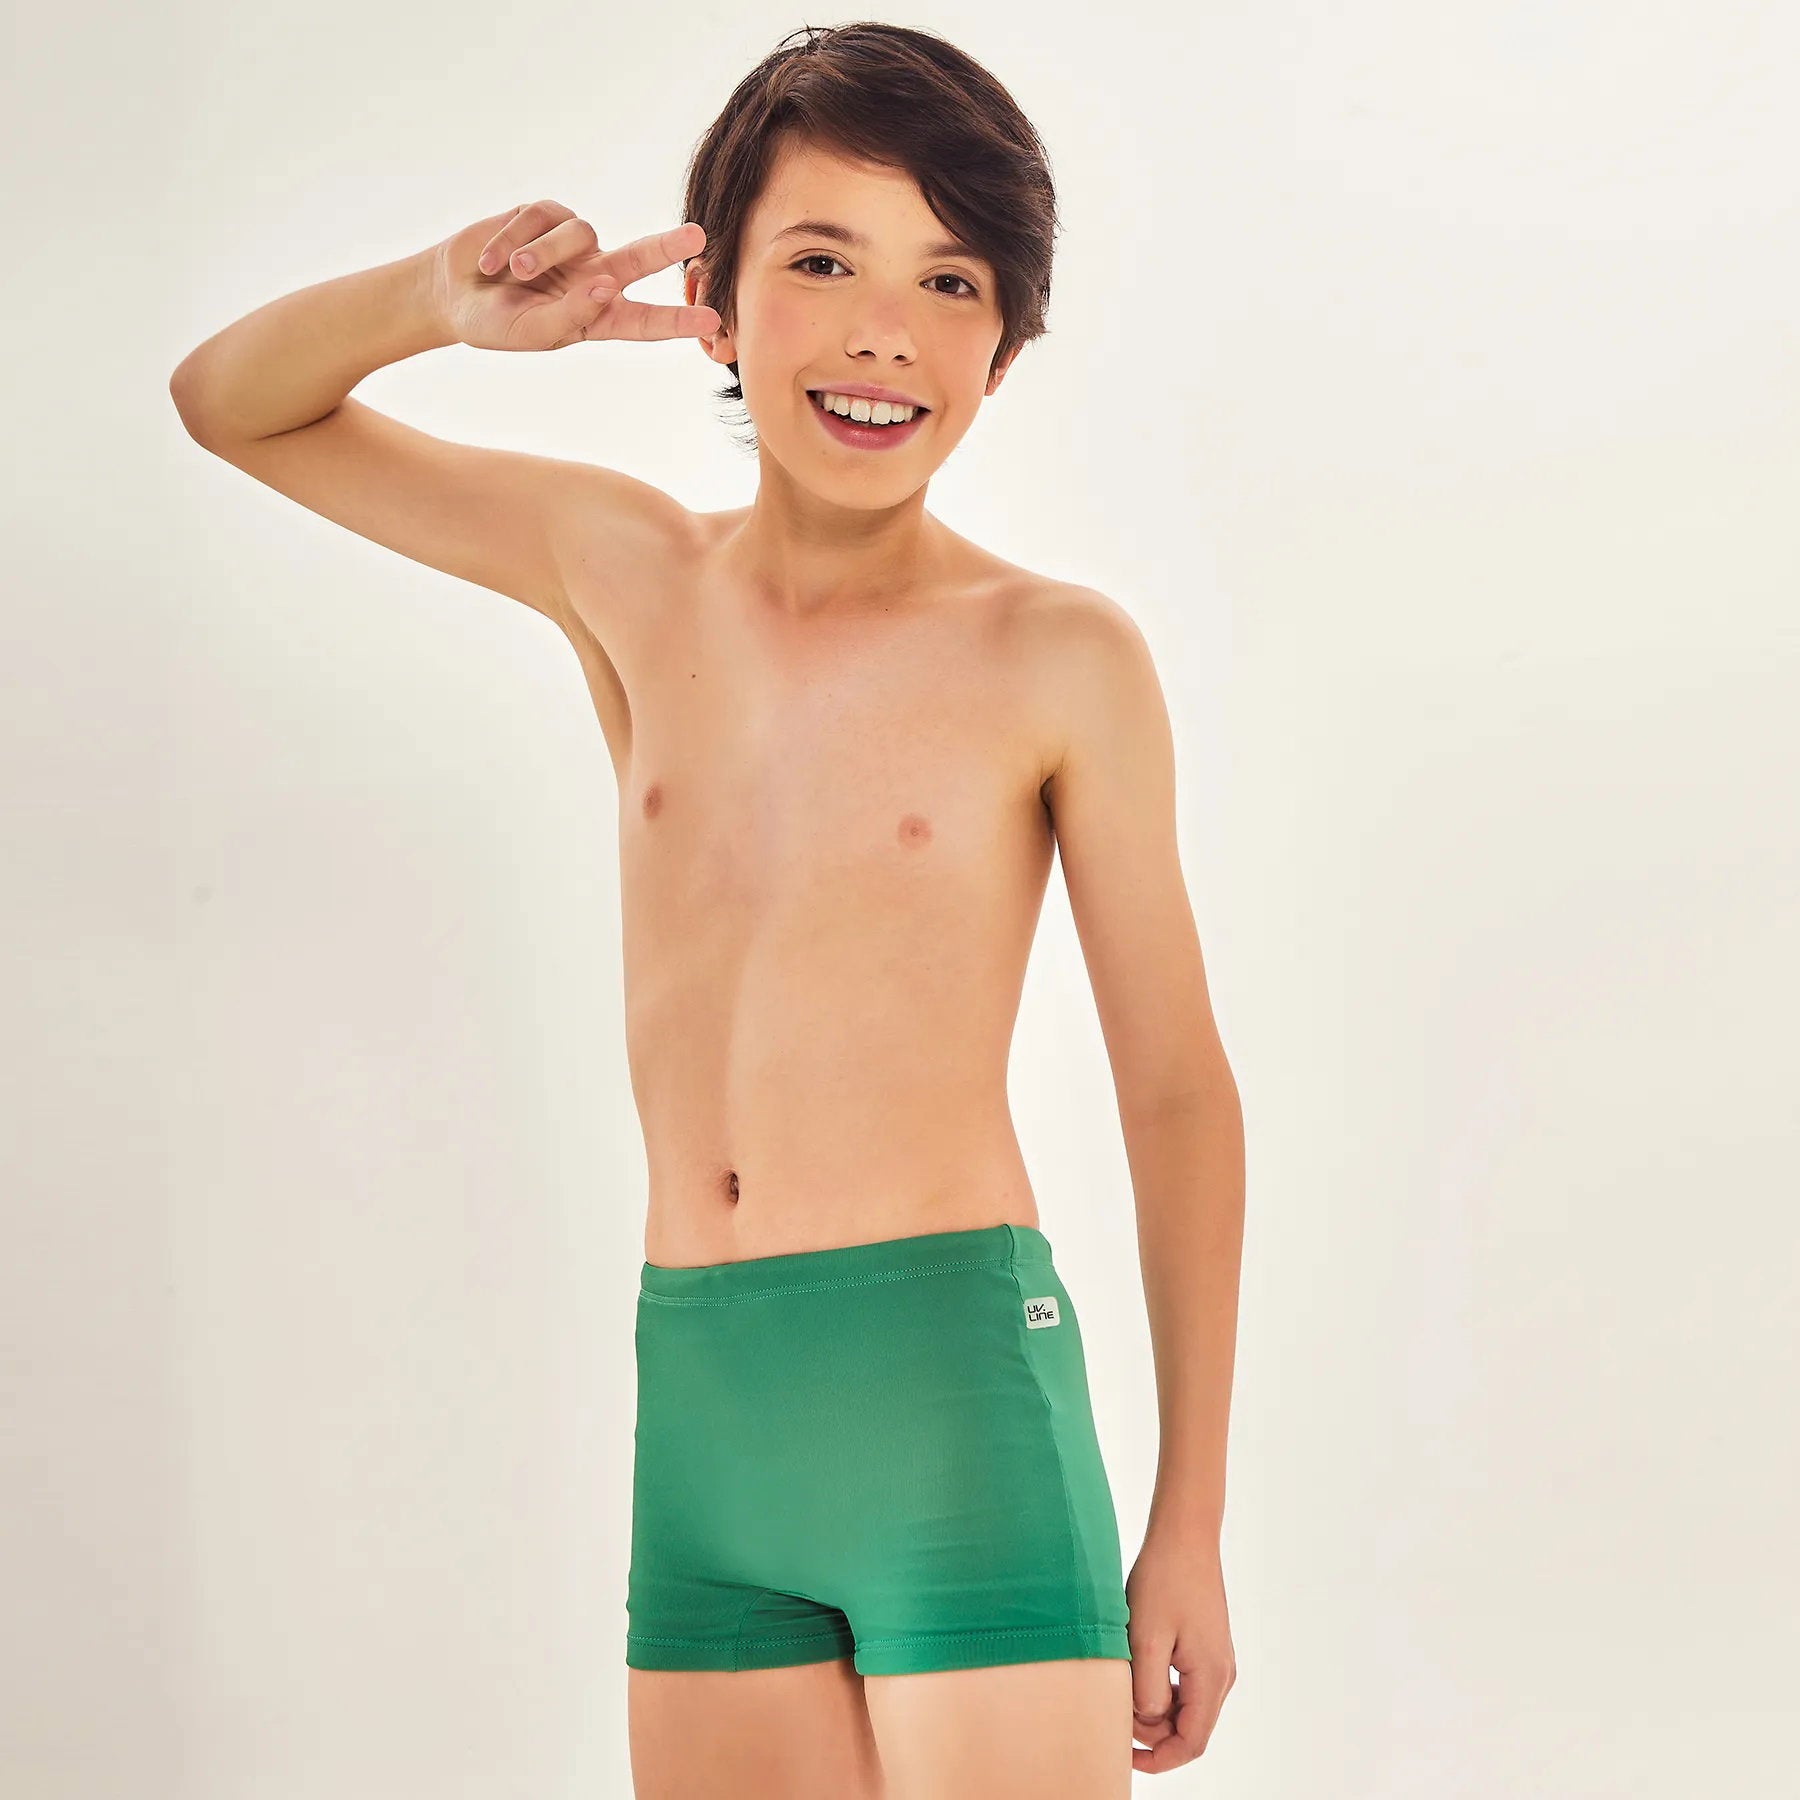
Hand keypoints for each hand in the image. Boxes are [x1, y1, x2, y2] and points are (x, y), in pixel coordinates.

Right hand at [429, 201, 720, 353]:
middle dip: (667, 247)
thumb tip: (605, 288)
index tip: (712, 320)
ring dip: (542, 253)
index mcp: (597, 317)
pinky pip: (541, 217)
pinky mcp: (543, 216)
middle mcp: (593, 277)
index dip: (677, 320)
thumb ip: (569, 315)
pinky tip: (490, 261)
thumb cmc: (495, 325)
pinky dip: (514, 238)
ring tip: (511, 272)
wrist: (450, 294)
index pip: (645, 320)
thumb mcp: (531, 332)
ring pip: (579, 234)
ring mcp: (571, 246)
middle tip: (697, 237)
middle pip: (640, 258)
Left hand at [1125, 1529, 1235, 1773]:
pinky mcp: (1207, 1646)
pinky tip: (1138, 1669)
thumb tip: (1148, 1720)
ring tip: (1124, 1685)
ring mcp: (1216, 1660)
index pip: (1191, 1744)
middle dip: (1152, 1732)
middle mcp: (1221, 1675)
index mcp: (1211, 1677)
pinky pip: (1186, 1685)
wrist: (1184, 1535)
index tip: (1125, 1756)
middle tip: (1116, 1708)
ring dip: (1155, 1709)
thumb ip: (1148, 1688)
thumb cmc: (1164, 1580)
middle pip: (1189, 1729)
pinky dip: (1162, 1689)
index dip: (1158, 1759)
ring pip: (1186, 1707)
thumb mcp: (1147, 1638)